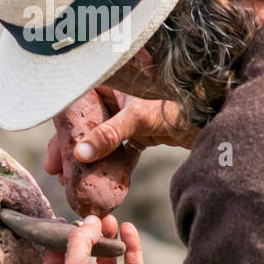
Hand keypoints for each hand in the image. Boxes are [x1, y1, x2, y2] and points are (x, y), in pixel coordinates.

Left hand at [41, 215, 160, 263]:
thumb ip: (79, 241)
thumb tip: (89, 221)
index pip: (53, 263)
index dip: (54, 243)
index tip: (61, 222)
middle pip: (83, 258)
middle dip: (87, 236)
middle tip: (91, 217)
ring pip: (107, 258)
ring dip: (108, 238)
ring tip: (110, 218)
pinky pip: (130, 263)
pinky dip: (130, 246)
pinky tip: (128, 228)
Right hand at [44, 86, 197, 178]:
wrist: (210, 118)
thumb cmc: (175, 106)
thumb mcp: (136, 118)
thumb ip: (108, 135)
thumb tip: (80, 154)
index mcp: (111, 81)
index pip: (76, 101)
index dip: (62, 127)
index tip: (54, 152)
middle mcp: (116, 96)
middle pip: (84, 124)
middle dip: (70, 149)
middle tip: (57, 171)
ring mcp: (126, 115)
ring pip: (98, 139)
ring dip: (86, 159)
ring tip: (71, 180)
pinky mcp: (138, 133)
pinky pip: (117, 150)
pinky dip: (108, 165)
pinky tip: (98, 182)